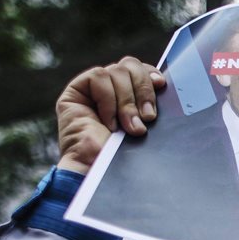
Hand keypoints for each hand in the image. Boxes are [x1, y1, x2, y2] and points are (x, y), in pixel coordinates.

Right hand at [55, 57, 164, 173]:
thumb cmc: (124, 158)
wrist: (100, 174)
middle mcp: (110, 91)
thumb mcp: (144, 126)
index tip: (161, 86)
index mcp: (128, 97)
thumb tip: (163, 84)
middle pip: (130, 66)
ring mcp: (92, 91)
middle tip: (147, 118)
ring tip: (128, 127)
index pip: (140, 71)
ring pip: (117, 71)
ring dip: (126, 101)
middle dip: (142, 90)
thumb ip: (148, 104)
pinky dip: (108, 99)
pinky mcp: (75, 92)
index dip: (150, 74)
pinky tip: (108, 122)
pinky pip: (98, 77)